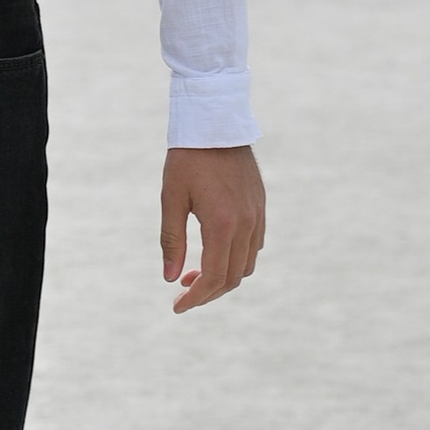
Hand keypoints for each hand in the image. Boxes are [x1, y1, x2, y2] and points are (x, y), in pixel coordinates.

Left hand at [161, 145, 264, 312]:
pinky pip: (254, 246)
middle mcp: (246, 224)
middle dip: (208, 292)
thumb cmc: (187, 159)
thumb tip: (169, 278)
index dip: (196, 298)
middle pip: (233, 278)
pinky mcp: (260, 207)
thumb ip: (171, 240)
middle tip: (182, 292)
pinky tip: (214, 252)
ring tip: (193, 273)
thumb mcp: (171, 198)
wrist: (215, 123)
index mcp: (222, 224)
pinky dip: (236, 259)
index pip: (214, 278)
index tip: (177, 306)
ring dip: (223, 277)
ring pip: (247, 264)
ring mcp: (257, 216)